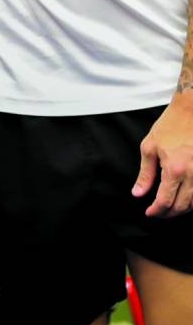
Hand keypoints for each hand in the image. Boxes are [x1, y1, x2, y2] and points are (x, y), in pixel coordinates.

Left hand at [132, 90, 192, 216]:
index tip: (149, 213)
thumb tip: (138, 193)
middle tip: (158, 212)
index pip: (165, 200)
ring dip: (182, 209)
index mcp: (174, 169)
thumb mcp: (149, 147)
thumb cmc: (169, 126)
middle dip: (168, 213)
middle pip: (182, 206)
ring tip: (169, 207)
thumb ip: (145, 173)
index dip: (156, 211)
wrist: (191, 111)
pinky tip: (184, 198)